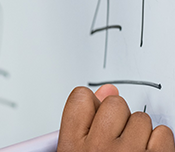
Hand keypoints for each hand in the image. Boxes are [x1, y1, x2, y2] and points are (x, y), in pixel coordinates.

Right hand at [57, 85, 174, 150]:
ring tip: (133, 151)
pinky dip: (160, 143)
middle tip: (117, 141)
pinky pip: (163, 133)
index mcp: (72, 148)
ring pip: (141, 118)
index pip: (80, 98)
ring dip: (141, 132)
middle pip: (114, 103)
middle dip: (119, 118)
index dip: (91, 105)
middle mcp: (98, 149)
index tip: (95, 116)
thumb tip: (107, 90)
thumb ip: (85, 122)